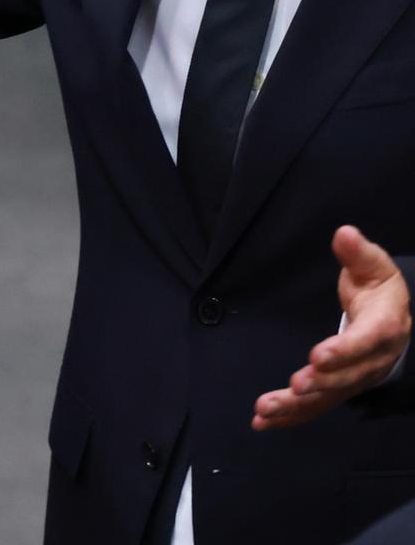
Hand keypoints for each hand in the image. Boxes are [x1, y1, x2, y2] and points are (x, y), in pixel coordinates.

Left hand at [252, 225, 410, 431]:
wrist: (394, 317)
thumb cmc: (379, 288)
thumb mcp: (374, 266)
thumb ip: (358, 253)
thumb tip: (345, 234)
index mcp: (384, 328)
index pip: (364, 343)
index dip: (343, 351)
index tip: (317, 356)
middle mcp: (371, 361)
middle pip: (347, 377)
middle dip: (320, 383)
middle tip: (294, 386)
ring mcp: (355, 379)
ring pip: (328, 398)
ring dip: (296, 407)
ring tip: (265, 410)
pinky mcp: (338, 388)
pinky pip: (316, 406)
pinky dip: (291, 416)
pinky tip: (263, 421)